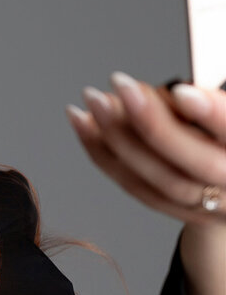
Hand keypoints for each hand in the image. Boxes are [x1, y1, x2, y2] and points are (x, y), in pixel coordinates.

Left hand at [65, 73, 225, 229]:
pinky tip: (84, 123)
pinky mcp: (174, 209)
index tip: (180, 92)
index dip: (210, 114)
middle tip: (120, 85)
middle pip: (191, 163)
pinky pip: (133, 185)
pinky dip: (104, 153)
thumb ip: (207, 102)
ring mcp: (204, 203)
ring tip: (94, 100)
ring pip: (157, 178)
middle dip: (152, 123)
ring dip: (117, 136)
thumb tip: (171, 92)